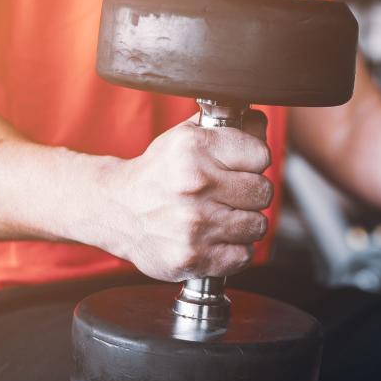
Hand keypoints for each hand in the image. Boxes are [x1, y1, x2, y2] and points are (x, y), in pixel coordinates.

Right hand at [97, 110, 272, 281]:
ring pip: (258, 225)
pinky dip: (235, 250)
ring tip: (222, 216)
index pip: (261, 155)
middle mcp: (194, 184)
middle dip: (251, 193)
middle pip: (264, 191)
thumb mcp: (186, 136)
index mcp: (194, 148)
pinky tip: (216, 238)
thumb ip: (229, 127)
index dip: (254, 161)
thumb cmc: (159, 172)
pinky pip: (244, 255)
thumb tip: (260, 122)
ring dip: (245, 223)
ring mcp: (195, 224)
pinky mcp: (195, 257)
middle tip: (230, 194)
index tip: (240, 167)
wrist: (116, 209)